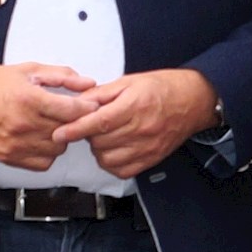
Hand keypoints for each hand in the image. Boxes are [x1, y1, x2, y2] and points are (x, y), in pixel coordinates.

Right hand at [0, 63, 95, 169]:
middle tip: (69, 113)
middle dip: (74, 121)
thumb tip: (88, 83)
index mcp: (29, 99)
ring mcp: (17, 144)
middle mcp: (24, 124)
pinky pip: (43, 163)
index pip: (72, 110)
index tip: (91, 105)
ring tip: (51, 125)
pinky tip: (41, 139)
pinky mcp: (10, 157)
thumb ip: (61, 76)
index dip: (87, 108)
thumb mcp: (27, 70)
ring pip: (58, 149)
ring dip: (61, 138)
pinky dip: (47, 153)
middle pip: (67, 130)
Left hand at [54, 67, 220, 178]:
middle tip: (91, 124)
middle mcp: (141, 129)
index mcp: (134, 106)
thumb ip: (101, 93)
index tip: (59, 133)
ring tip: (105, 136)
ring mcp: (147, 147)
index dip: (75, 129)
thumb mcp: (129, 81)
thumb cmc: (161, 88)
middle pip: (100, 141)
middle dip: (88, 134)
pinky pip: (121, 170)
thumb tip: (77, 102)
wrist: (192, 101)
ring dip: (98, 149)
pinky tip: (114, 149)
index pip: (98, 122)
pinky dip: (111, 162)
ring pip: (107, 158)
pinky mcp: (150, 159)